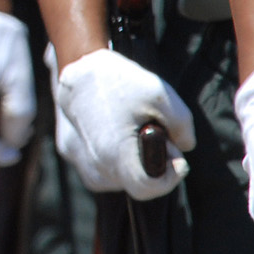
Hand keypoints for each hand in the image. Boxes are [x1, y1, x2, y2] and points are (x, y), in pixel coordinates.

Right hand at [54, 49, 195, 198]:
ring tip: (132, 132)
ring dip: (132, 164)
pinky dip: (112, 159)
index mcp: (116, 155)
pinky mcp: (69, 151)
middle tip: (155, 134)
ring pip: (116, 178)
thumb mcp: (162, 95)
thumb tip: (183, 147)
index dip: (170, 178)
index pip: (148, 188)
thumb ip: (183, 128)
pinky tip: (114, 134)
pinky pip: (98, 169)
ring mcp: (79, 160)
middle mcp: (95, 164)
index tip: (177, 158)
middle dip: (153, 164)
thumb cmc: (120, 80)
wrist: (77, 65)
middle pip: (134, 183)